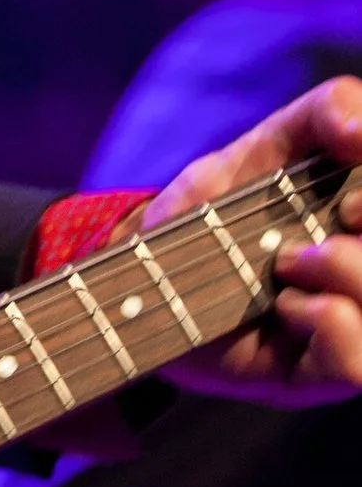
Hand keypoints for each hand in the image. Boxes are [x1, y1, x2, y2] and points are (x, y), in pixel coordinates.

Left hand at [153, 80, 361, 404]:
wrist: (146, 267)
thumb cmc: (219, 203)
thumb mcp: (270, 139)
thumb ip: (327, 110)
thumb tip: (360, 130)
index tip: (351, 197)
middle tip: (339, 213)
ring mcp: (356, 331)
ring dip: (352, 273)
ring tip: (292, 261)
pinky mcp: (320, 376)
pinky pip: (357, 366)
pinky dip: (329, 323)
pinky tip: (288, 302)